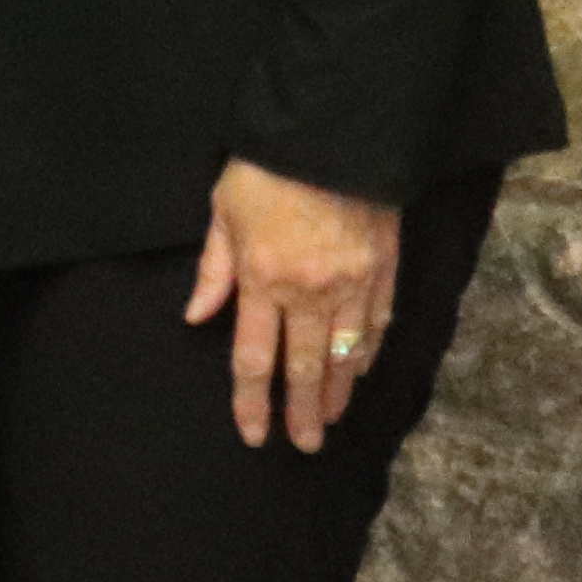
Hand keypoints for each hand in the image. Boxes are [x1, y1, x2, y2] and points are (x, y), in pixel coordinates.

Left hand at [190, 159, 403, 453]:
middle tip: (304, 445)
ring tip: (330, 420)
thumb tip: (196, 316)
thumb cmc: (265, 170)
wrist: (333, 135)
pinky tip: (360, 372)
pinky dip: (367, 353)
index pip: (253, 357)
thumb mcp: (223, 213)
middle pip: (304, 367)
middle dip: (302, 411)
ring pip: (345, 354)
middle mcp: (309, 293)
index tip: (254, 434)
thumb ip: (213, 271)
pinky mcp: (385, 272)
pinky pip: (377, 325)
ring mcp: (352, 285)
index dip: (252, 400)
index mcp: (262, 280)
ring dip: (337, 392)